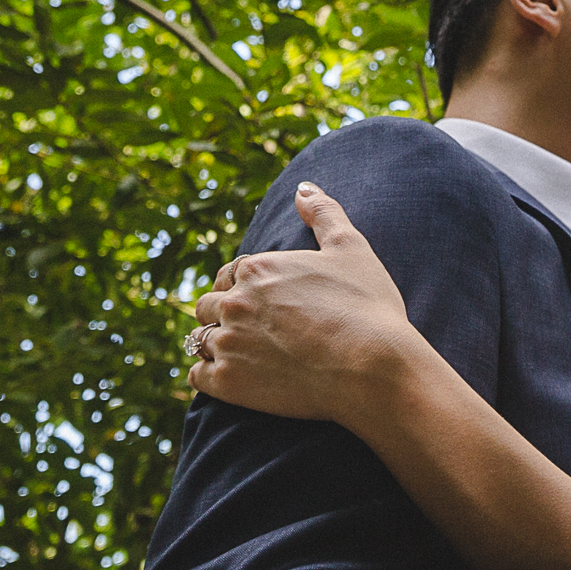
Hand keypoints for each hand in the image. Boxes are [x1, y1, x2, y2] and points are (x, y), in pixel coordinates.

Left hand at [189, 183, 418, 422]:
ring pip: (199, 340)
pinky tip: (233, 380)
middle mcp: (235, 302)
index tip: (262, 306)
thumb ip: (324, 213)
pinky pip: (197, 376)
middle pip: (207, 306)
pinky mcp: (227, 382)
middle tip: (250, 334)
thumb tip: (303, 187)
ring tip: (242, 359)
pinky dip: (209, 377)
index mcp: (257, 269)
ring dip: (215, 347)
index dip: (242, 289)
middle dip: (223, 316)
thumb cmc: (367, 308)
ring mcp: (228, 342)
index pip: (228, 275)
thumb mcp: (351, 249)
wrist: (373, 368)